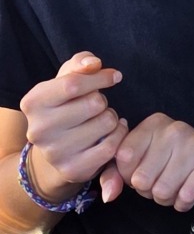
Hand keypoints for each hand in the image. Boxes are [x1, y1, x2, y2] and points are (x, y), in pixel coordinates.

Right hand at [20, 52, 125, 199]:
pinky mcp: (73, 169)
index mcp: (34, 102)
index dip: (100, 77)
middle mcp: (39, 130)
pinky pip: (111, 147)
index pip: (73, 83)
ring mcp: (55, 153)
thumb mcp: (67, 79)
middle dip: (103, 100)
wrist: (55, 147)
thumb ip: (80, 64)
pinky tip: (112, 132)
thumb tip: (93, 64)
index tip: (114, 76)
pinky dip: (119, 135)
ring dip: (111, 118)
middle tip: (97, 106)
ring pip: (106, 123)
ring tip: (100, 120)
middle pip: (94, 103)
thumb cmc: (66, 104)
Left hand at [110, 114, 193, 210]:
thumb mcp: (139, 158)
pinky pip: (185, 196)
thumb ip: (114, 174)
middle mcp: (174, 129)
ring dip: (166, 197)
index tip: (143, 168)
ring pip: (162, 191)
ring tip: (175, 184)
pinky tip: (188, 190)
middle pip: (142, 179)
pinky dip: (183, 202)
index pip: (124, 158)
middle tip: (161, 179)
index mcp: (153, 124)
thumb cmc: (170, 158)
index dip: (129, 174)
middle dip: (149, 189)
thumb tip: (109, 195)